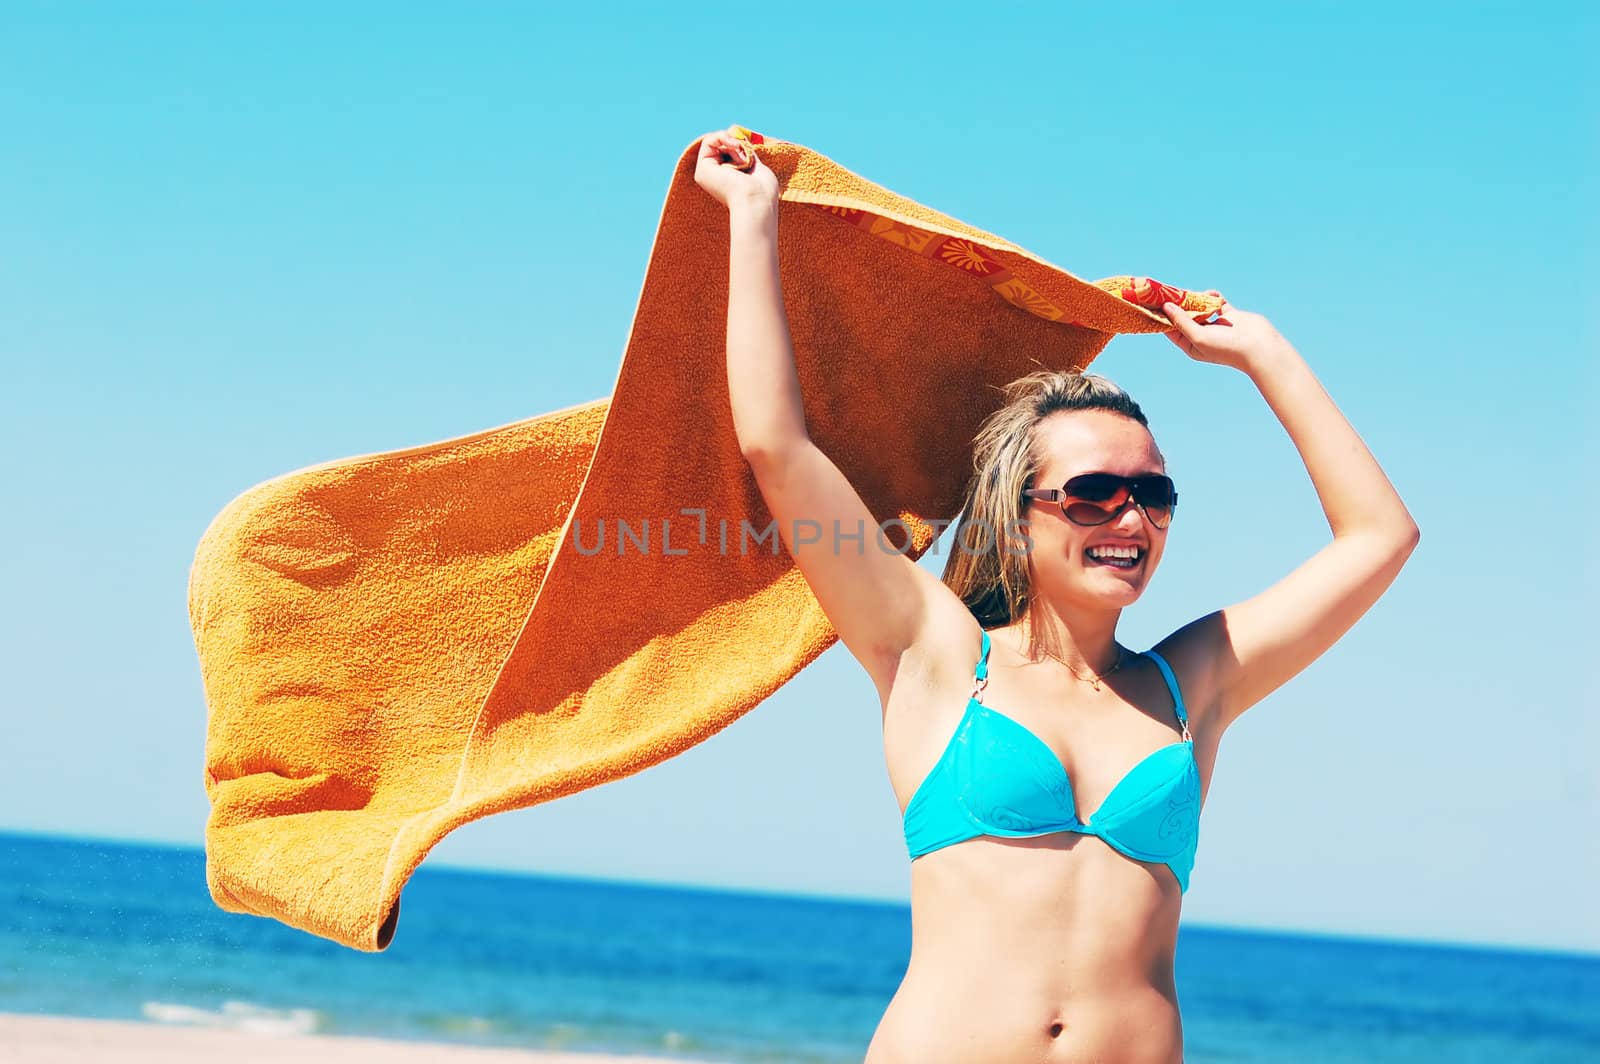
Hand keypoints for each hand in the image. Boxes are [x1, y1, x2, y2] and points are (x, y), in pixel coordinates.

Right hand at [693, 126, 778, 211]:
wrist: (757, 201)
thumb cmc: (762, 191)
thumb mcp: (755, 166)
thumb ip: (744, 154)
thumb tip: (739, 140)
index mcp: (725, 179)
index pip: (728, 152)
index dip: (739, 147)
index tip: (751, 154)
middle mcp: (713, 177)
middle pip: (721, 146)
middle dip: (737, 146)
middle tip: (747, 158)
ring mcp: (706, 173)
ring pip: (715, 142)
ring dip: (732, 144)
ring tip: (742, 158)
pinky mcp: (702, 168)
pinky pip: (708, 140)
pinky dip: (724, 138)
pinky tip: (736, 148)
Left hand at [1161, 293, 1293, 372]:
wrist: (1260, 347)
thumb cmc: (1228, 348)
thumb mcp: (1199, 337)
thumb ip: (1182, 322)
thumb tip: (1166, 307)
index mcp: (1191, 345)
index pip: (1170, 329)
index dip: (1161, 317)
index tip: (1150, 303)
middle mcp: (1202, 335)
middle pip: (1183, 317)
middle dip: (1175, 305)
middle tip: (1163, 291)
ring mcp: (1215, 325)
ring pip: (1199, 308)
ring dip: (1193, 300)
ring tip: (1183, 290)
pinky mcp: (1229, 315)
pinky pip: (1216, 303)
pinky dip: (1212, 297)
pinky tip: (1209, 294)